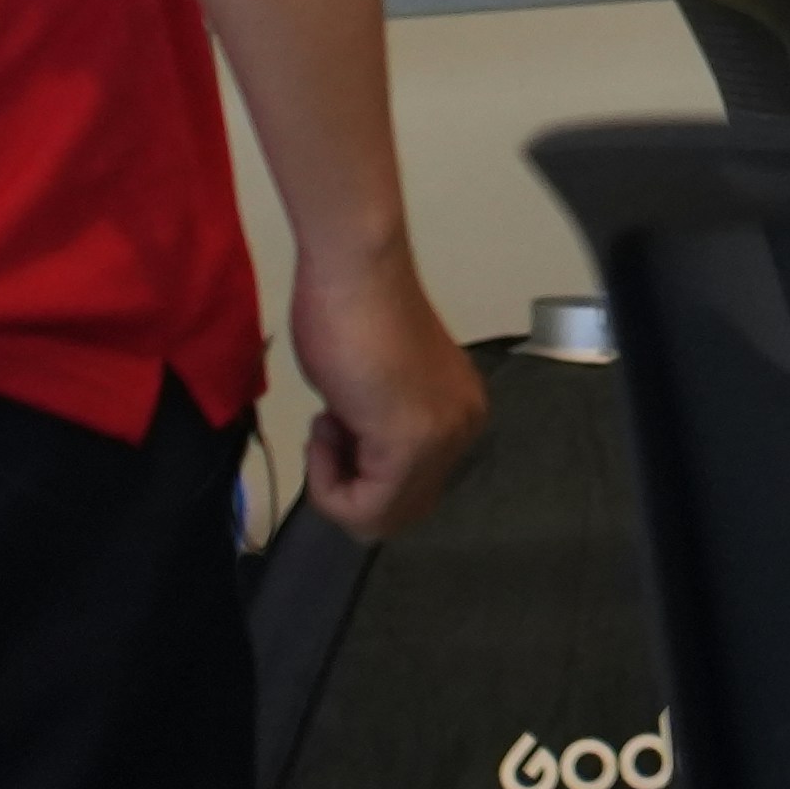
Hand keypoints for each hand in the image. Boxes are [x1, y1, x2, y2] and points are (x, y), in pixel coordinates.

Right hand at [287, 236, 488, 541]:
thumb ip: (376, 432)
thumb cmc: (352, 313)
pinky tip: (326, 427)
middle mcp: (463, 429)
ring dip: (335, 482)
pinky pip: (363, 509)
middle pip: (397, 511)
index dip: (355, 474)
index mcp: (459, 414)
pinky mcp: (411, 444)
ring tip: (330, 421)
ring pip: (379, 518)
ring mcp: (443, 439)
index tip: (336, 423)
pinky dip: (327, 484)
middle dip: (347, 485)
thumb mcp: (371, 391)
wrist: (353, 270)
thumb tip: (361, 466)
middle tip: (330, 429)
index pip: (407, 491)